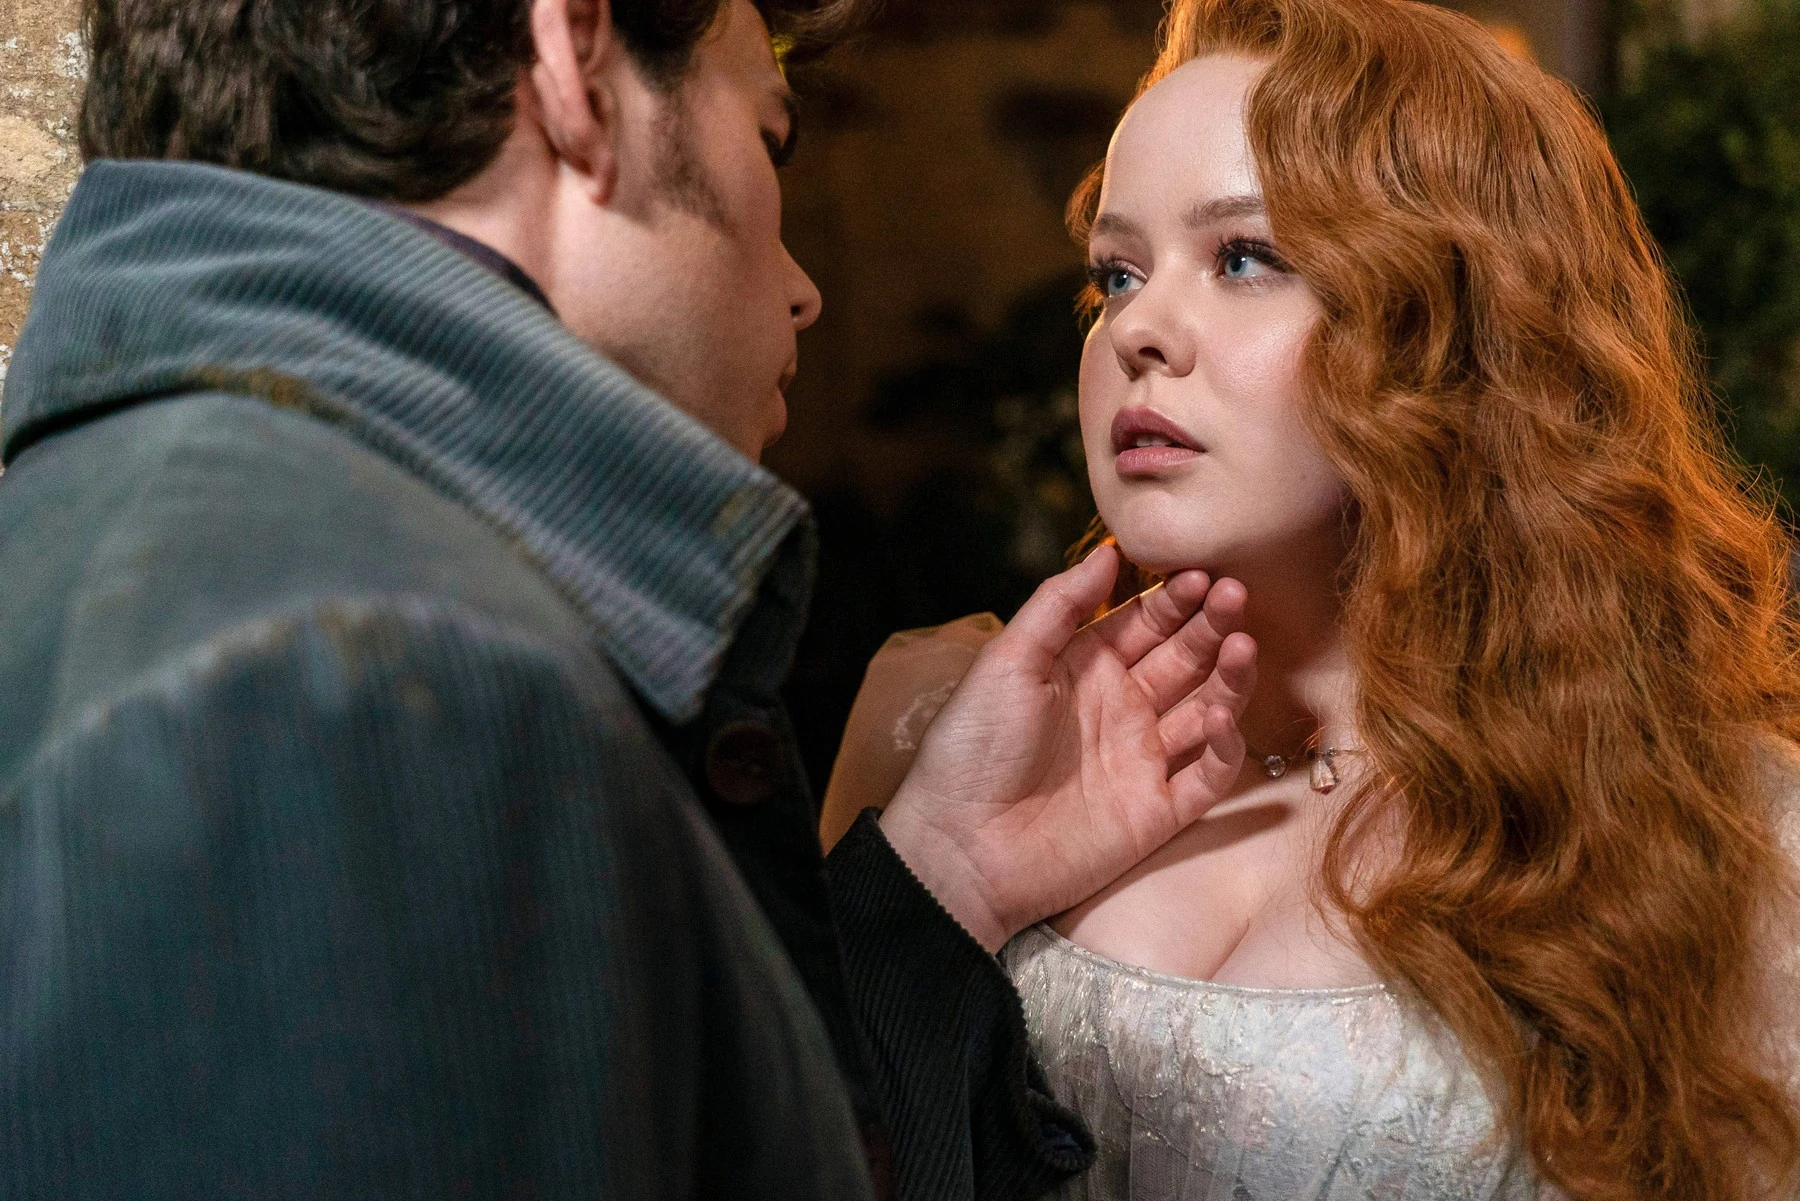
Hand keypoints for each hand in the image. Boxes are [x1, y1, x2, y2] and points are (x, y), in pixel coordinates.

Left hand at [879, 543, 1256, 951]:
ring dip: (1229, 679)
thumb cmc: (972, 749)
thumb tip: (1107, 553)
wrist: (961, 845)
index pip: (1146, 623)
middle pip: (1185, 659)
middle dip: (1212, 626)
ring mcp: (1143, 760)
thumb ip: (1058, 606)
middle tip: (1235, 595)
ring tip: (1243, 646)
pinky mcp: (1157, 812)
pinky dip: (1225, 749)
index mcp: (1085, 670)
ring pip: (1207, 711)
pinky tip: (1222, 717)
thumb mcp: (1007, 661)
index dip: (1177, 599)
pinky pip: (1208, 777)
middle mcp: (1122, 709)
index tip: (1202, 574)